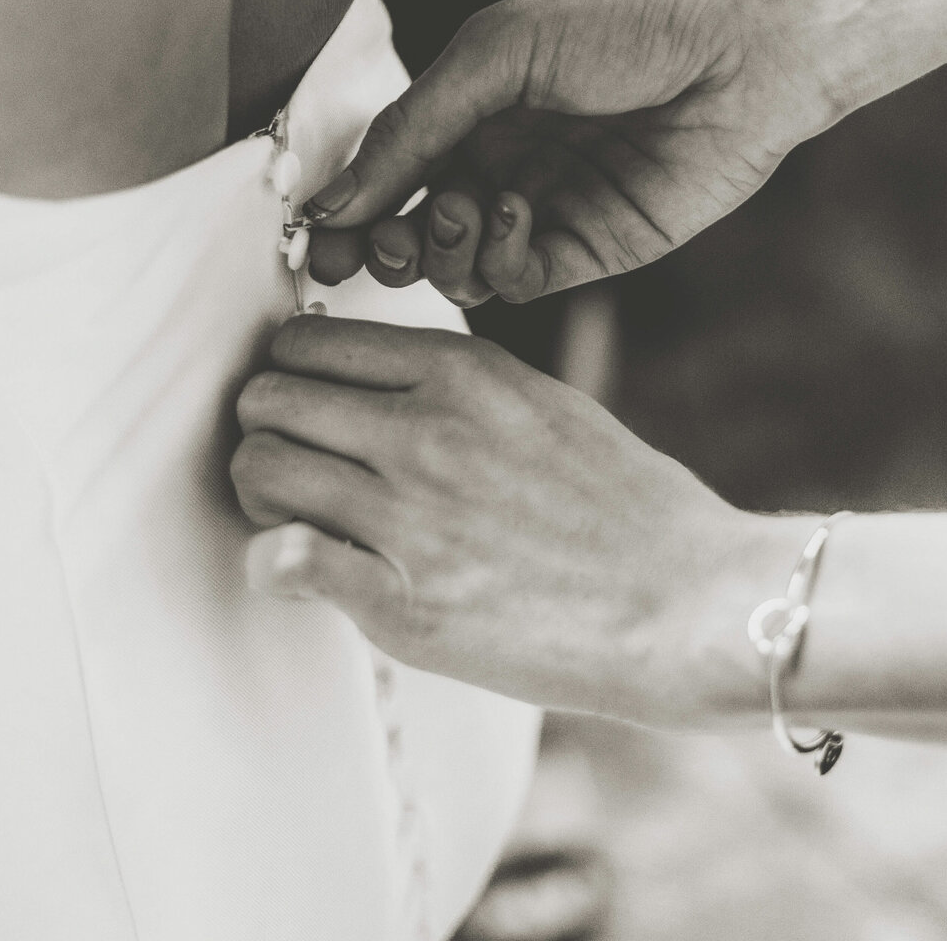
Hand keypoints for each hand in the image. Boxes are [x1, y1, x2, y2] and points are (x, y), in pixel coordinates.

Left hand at [232, 313, 795, 724]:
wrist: (686, 603)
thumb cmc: (623, 507)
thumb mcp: (539, 403)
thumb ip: (450, 387)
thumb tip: (368, 387)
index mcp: (460, 372)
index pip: (306, 340)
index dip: (292, 374)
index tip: (307, 406)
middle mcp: (424, 431)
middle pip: (267, 397)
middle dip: (266, 428)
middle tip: (293, 464)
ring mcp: (409, 516)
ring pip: (260, 468)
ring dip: (261, 494)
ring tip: (294, 517)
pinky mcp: (403, 604)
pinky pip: (282, 560)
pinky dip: (272, 564)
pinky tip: (300, 571)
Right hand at [306, 0, 841, 303]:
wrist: (744, 42)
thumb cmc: (624, 17)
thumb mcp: (496, 52)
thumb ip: (411, 128)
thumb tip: (331, 201)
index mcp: (469, 102)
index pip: (386, 167)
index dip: (347, 205)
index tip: (313, 233)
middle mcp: (500, 158)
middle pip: (411, 227)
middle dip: (381, 244)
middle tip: (371, 249)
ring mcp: (545, 207)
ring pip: (458, 264)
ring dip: (440, 250)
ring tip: (457, 214)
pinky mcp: (593, 248)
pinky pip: (519, 281)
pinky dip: (501, 261)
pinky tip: (516, 213)